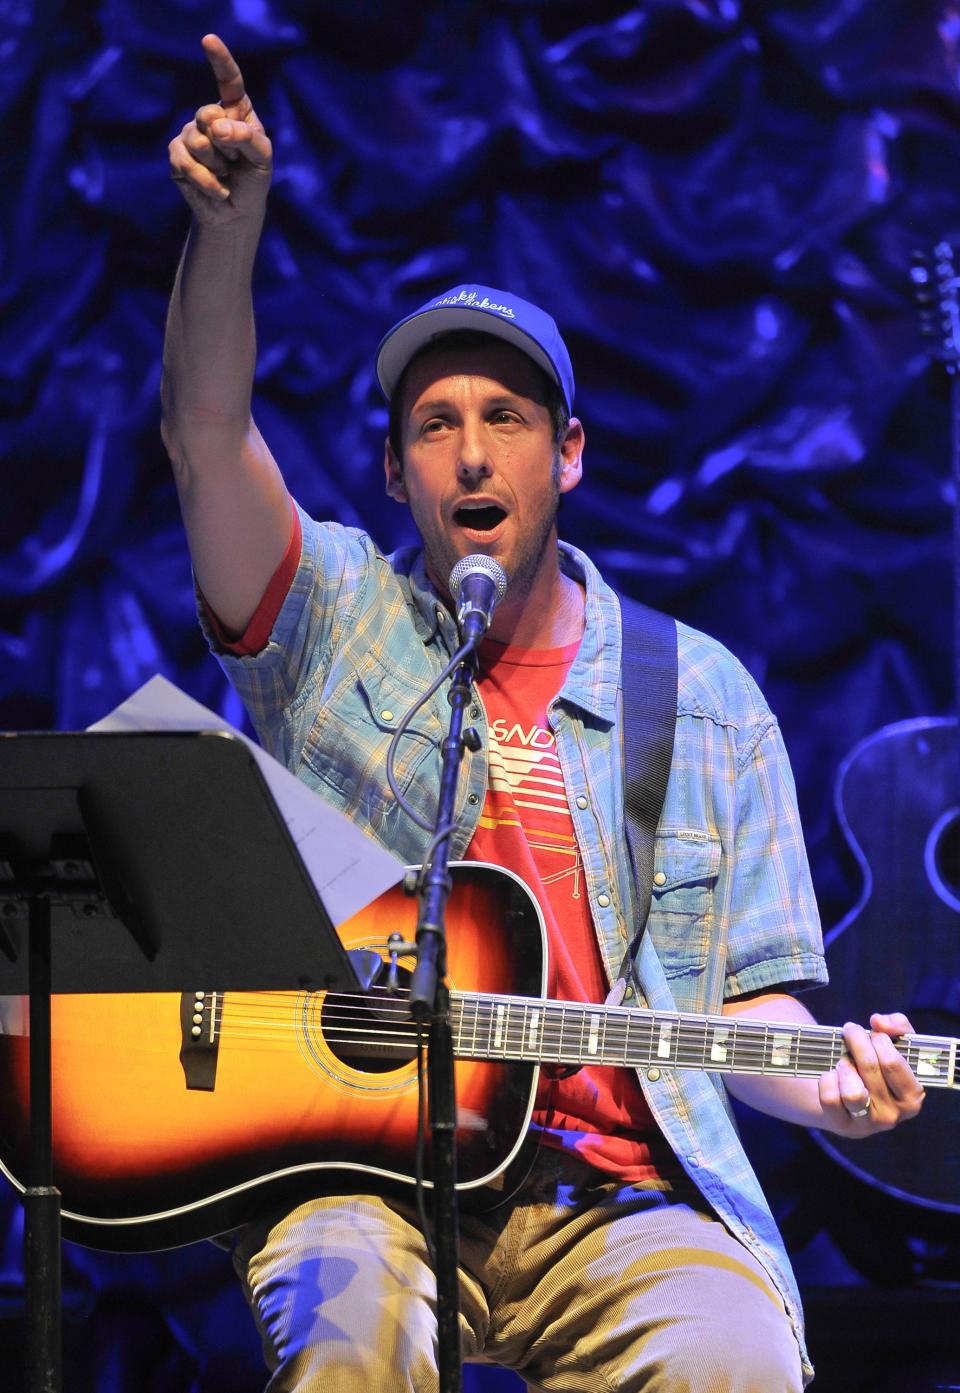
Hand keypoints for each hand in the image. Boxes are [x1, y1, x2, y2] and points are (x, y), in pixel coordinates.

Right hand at [168, 34, 272, 225]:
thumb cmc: (252, 182)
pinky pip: (187, 163)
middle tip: (234, 163)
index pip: (229, 81)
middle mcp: (211, 117)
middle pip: (207, 115)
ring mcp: (190, 134)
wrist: (236, 214)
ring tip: (225, 176)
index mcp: (236, 111)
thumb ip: (247, 138)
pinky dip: (207, 182)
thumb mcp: (262, 160)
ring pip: (198, 141)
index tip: (208, 39)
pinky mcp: (176, 155)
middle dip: (225, 145)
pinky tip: (217, 189)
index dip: (220, 60)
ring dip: (217, 167)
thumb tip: (215, 126)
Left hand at [818, 1011, 925, 1136]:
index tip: (873, 1031)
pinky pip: (830, 1098)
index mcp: (912, 1097)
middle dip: (856, 1041)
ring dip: (844, 1065)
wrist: (850, 1096)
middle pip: (869, 1067)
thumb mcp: (895, 1045)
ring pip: (852, 1091)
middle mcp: (893, 1115)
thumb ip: (897, 1026)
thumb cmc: (878, 1066)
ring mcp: (867, 1124)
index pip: (893, 1063)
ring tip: (844, 1059)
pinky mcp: (842, 1125)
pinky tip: (833, 1074)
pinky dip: (828, 1079)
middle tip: (851, 1031)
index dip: (879, 1040)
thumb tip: (879, 1021)